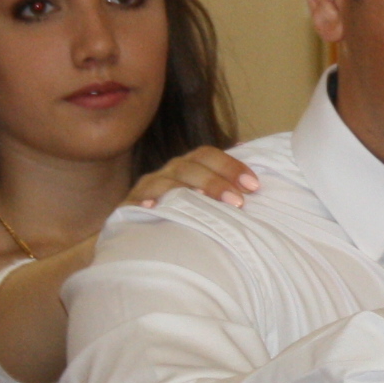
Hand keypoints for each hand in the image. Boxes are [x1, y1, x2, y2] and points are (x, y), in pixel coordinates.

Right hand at [129, 147, 258, 208]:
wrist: (143, 237)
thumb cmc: (183, 212)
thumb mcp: (203, 194)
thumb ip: (222, 175)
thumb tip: (243, 145)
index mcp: (187, 166)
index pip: (207, 155)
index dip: (230, 166)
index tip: (253, 185)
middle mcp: (167, 173)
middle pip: (189, 167)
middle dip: (215, 182)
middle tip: (238, 202)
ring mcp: (147, 188)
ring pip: (164, 182)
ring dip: (185, 190)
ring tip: (205, 201)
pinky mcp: (129, 206)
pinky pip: (134, 201)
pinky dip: (143, 202)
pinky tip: (153, 207)